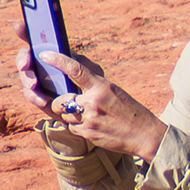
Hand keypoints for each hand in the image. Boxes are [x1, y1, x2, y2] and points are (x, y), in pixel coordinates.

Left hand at [29, 45, 166, 159]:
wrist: (144, 135)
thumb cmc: (130, 111)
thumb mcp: (114, 91)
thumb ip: (93, 86)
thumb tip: (73, 76)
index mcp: (101, 86)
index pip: (75, 69)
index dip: (58, 61)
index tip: (45, 55)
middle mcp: (93, 102)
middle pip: (60, 101)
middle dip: (59, 103)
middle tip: (69, 103)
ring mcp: (89, 120)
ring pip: (64, 116)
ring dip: (70, 116)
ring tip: (88, 117)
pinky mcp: (88, 134)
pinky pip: (72, 128)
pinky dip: (78, 127)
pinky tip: (92, 126)